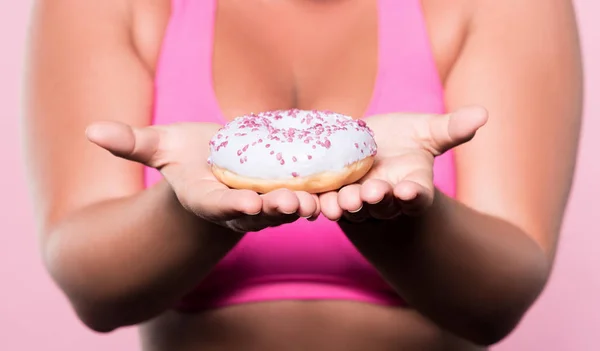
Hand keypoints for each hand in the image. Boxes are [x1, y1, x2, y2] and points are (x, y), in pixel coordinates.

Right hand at [85, 121, 319, 231]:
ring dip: (305, 206)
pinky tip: (341, 182)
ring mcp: (266, 204)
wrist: (218, 166)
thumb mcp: (160, 146)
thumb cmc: (187, 157)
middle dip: (275, 211)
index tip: (244, 206)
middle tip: (292, 204)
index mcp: (208, 199)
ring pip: (287, 209)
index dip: (230, 207)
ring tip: (320, 200)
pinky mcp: (288, 192)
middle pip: (259, 213)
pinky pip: (307, 193)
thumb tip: (90, 131)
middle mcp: (239, 208)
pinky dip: (322, 191)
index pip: (218, 207)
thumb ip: (132, 143)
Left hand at [319, 107, 487, 221]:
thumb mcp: (426, 130)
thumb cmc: (402, 139)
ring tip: (346, 200)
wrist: (363, 143)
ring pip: (355, 209)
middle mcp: (386, 199)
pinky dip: (325, 205)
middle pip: (384, 205)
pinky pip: (329, 205)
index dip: (415, 196)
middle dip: (379, 200)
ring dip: (350, 207)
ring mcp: (359, 201)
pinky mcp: (334, 197)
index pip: (418, 196)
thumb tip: (482, 113)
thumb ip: (451, 129)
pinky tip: (320, 202)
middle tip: (373, 193)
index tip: (411, 191)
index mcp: (412, 186)